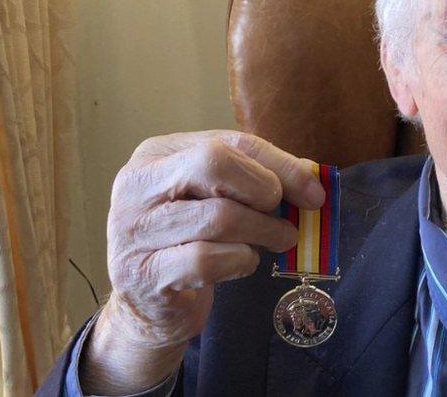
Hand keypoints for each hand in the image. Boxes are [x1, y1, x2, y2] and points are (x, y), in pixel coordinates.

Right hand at [81, 130, 322, 392]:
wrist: (148, 305)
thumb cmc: (190, 241)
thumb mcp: (219, 199)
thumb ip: (259, 179)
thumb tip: (310, 176)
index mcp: (157, 154)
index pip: (229, 141)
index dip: (280, 164)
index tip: (314, 192)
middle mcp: (137, 185)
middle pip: (213, 162)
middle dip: (264, 188)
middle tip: (283, 214)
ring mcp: (132, 230)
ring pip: (217, 216)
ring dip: (262, 230)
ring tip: (278, 240)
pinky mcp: (142, 274)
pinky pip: (207, 260)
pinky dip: (239, 261)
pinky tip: (243, 262)